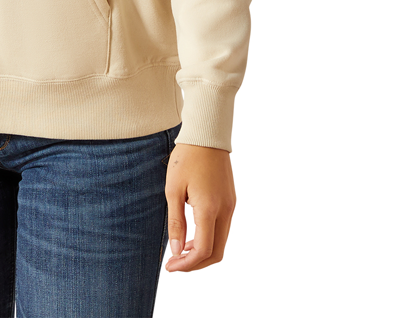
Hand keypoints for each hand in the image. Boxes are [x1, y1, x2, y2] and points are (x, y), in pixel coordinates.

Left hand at [164, 143, 235, 272]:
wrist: (207, 134)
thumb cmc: (187, 158)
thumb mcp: (173, 189)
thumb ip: (176, 222)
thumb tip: (176, 251)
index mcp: (210, 209)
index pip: (203, 250)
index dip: (187, 264)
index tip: (170, 266)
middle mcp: (225, 210)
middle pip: (216, 252)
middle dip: (196, 264)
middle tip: (175, 264)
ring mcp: (231, 206)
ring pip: (221, 242)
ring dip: (202, 251)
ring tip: (180, 250)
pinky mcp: (230, 200)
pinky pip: (222, 228)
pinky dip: (209, 238)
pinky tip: (192, 234)